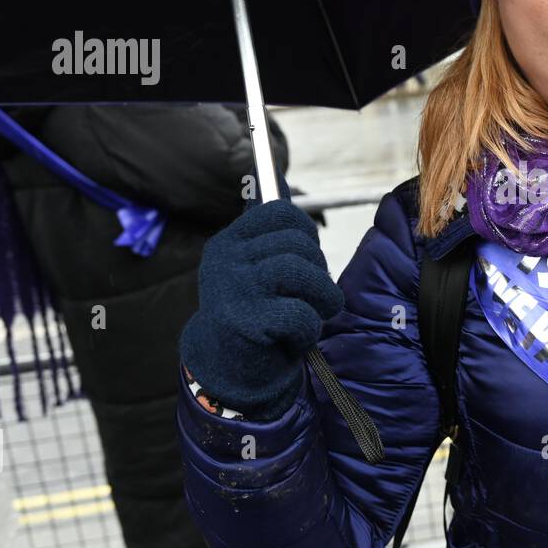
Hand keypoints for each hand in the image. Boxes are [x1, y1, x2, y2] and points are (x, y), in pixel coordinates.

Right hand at [180, 199, 343, 420]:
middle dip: (319, 271)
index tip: (310, 254)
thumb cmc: (253, 314)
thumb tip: (275, 176)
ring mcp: (233, 290)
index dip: (307, 231)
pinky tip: (296, 337)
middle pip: (297, 244)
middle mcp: (225, 261)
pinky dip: (309, 329)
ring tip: (318, 313)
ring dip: (322, 297)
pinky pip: (299, 313)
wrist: (227, 370)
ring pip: (300, 272)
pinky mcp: (245, 322)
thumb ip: (266, 233)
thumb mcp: (253, 268)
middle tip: (316, 295)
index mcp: (228, 243)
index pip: (278, 211)